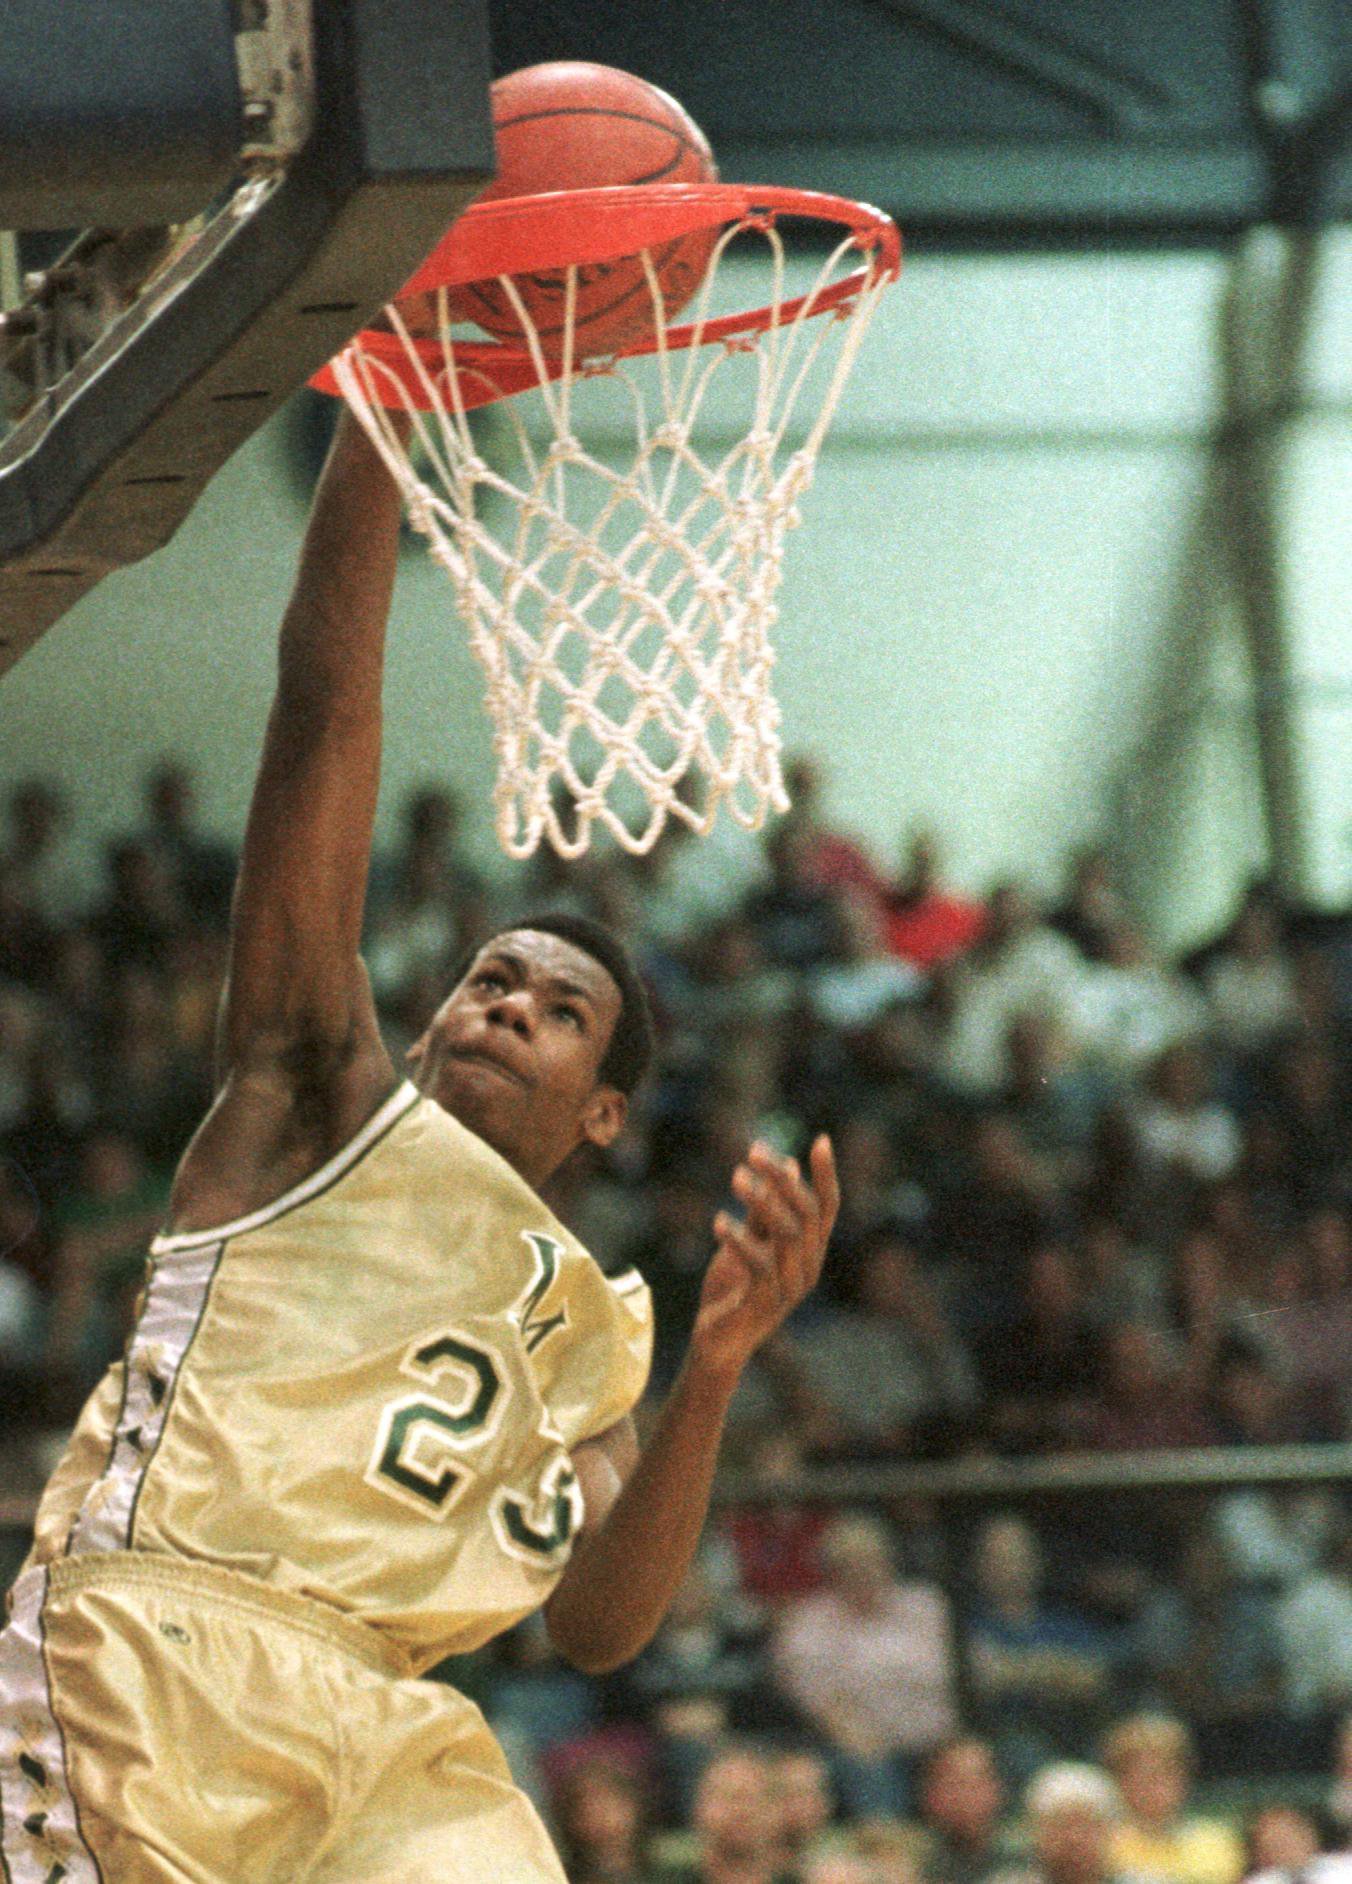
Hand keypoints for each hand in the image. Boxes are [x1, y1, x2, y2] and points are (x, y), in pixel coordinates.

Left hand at [692, 1137, 838, 1380]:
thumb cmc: (734, 1288)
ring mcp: (791, 1288)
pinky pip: (760, 1266)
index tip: (820, 1140)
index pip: (827, 1207)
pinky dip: (740, 1240)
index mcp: (810, 1250)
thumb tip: (787, 1163)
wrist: (717, 1343)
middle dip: (782, 1178)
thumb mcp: (749, 1240)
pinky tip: (718, 1221)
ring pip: (788, 1235)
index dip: (827, 1174)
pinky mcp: (766, 1304)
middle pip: (807, 1213)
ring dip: (761, 1201)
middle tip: (753, 1152)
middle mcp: (809, 1267)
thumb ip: (766, 1209)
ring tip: (735, 1178)